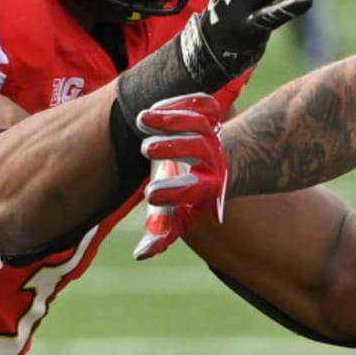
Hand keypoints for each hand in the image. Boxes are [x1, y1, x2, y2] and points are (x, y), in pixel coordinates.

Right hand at [133, 94, 226, 259]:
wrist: (212, 166)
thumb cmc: (185, 196)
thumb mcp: (177, 216)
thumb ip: (162, 231)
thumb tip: (142, 254)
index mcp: (208, 188)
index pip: (196, 190)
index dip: (176, 191)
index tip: (150, 195)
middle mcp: (214, 160)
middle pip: (201, 148)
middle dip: (176, 147)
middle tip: (147, 149)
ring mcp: (213, 135)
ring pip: (201, 123)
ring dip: (172, 119)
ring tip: (142, 119)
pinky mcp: (210, 114)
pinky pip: (205, 103)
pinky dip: (185, 100)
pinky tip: (159, 105)